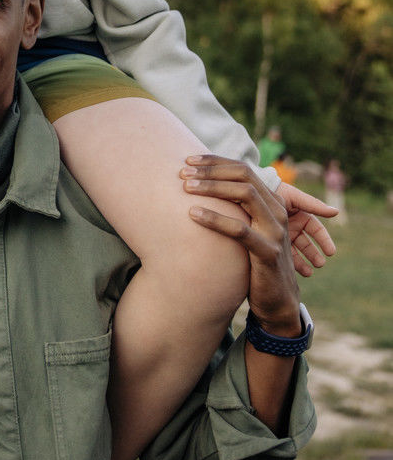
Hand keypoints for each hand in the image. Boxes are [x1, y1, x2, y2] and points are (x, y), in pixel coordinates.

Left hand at [182, 155, 300, 334]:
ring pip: (245, 195)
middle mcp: (277, 210)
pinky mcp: (268, 252)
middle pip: (244, 175)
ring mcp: (275, 230)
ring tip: (186, 188)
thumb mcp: (248, 228)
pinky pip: (240, 230)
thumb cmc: (253, 259)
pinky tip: (193, 214)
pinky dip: (215, 219)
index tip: (187, 159)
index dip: (214, 161)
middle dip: (211, 170)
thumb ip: (234, 208)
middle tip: (182, 172)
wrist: (277, 300)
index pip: (242, 168)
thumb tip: (200, 184)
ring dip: (212, 188)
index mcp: (272, 200)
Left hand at [274, 180, 336, 276]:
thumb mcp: (293, 198)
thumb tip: (336, 211)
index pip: (316, 229)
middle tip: (320, 264)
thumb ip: (313, 205)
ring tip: (309, 272)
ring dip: (303, 261)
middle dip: (314, 253)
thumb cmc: (271, 191)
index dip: (324, 240)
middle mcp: (290, 224)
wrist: (244, 193)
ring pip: (294, 250)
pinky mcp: (266, 240)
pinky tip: (291, 271)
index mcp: (298, 214)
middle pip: (307, 242)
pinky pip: (279, 254)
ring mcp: (279, 233)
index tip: (330, 252)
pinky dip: (287, 262)